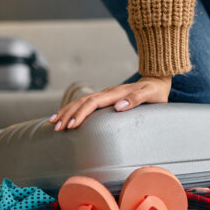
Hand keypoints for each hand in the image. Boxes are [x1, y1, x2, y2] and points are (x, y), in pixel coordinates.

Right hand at [49, 75, 171, 130]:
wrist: (156, 81)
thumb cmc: (155, 92)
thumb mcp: (150, 96)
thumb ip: (135, 100)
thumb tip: (117, 106)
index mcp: (115, 93)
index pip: (93, 103)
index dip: (81, 113)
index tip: (71, 124)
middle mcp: (107, 93)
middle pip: (82, 103)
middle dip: (68, 114)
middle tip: (56, 128)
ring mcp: (105, 95)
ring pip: (81, 102)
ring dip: (66, 112)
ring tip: (53, 123)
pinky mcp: (105, 99)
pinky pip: (85, 104)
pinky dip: (73, 110)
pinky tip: (64, 116)